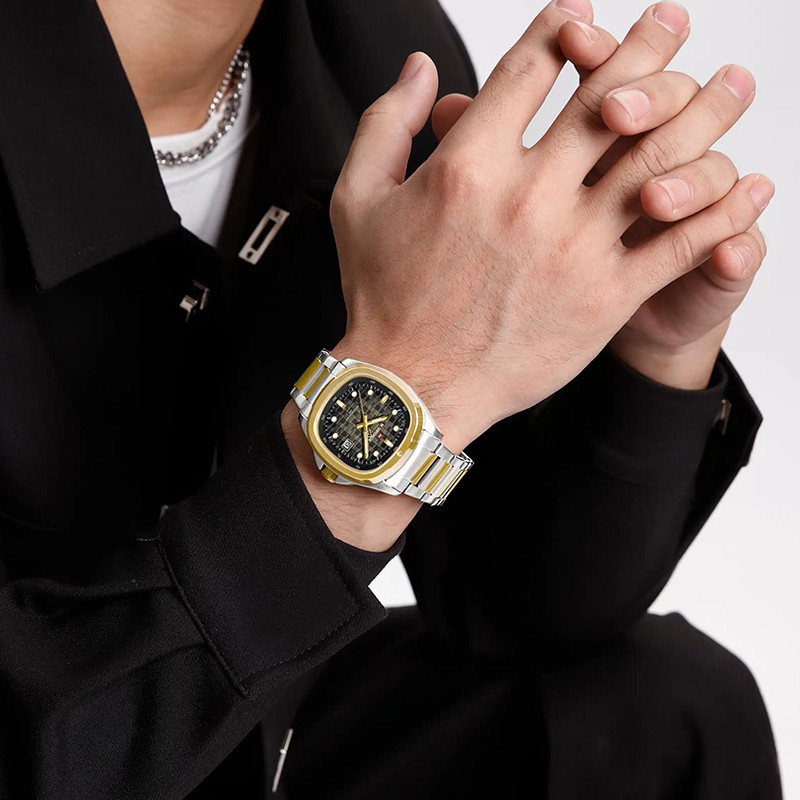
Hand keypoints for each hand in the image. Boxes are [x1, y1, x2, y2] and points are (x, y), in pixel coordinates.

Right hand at [330, 0, 771, 451]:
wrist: (410, 387)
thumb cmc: (383, 299)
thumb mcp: (358, 200)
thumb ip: (387, 122)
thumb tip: (423, 68)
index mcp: (469, 163)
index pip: (533, 66)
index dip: (564, 27)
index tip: (583, 16)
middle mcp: (528, 195)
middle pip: (608, 96)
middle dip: (648, 46)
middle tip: (673, 21)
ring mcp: (572, 246)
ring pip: (659, 157)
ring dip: (704, 110)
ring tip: (731, 82)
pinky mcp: (604, 297)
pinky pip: (678, 241)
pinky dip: (722, 209)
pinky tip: (749, 186)